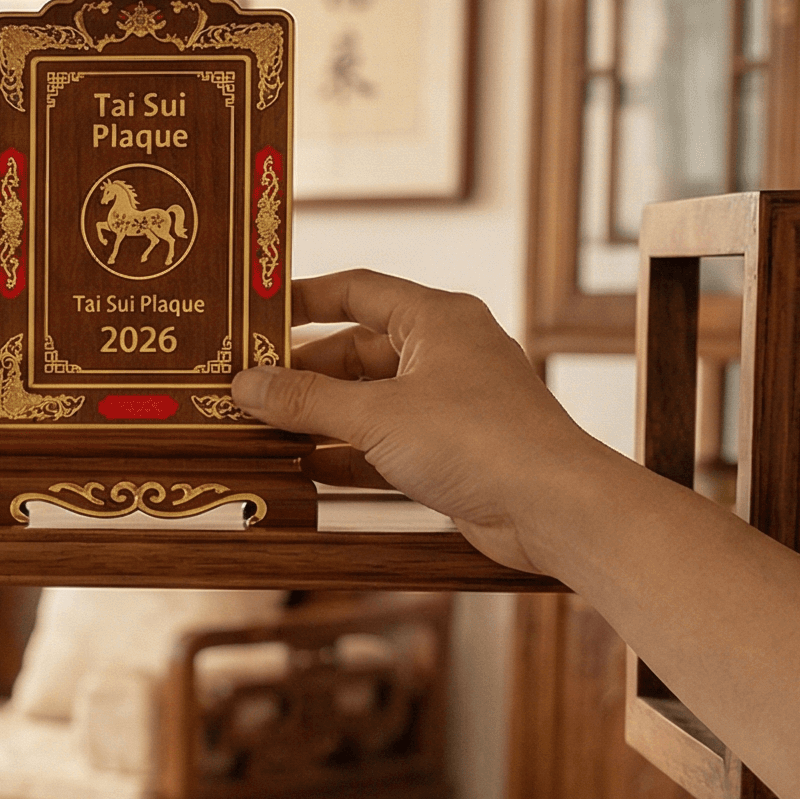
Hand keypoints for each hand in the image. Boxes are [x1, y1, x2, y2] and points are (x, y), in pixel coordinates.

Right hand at [229, 268, 631, 575]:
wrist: (554, 508)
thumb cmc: (480, 441)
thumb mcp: (377, 416)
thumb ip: (307, 401)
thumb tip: (246, 384)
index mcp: (436, 319)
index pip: (358, 290)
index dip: (304, 298)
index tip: (256, 313)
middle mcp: (445, 353)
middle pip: (356, 351)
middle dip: (302, 373)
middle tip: (245, 389)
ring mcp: (449, 404)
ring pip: (368, 401)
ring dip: (319, 418)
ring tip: (260, 430)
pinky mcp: (451, 451)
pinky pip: (384, 443)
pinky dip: (345, 454)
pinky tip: (304, 469)